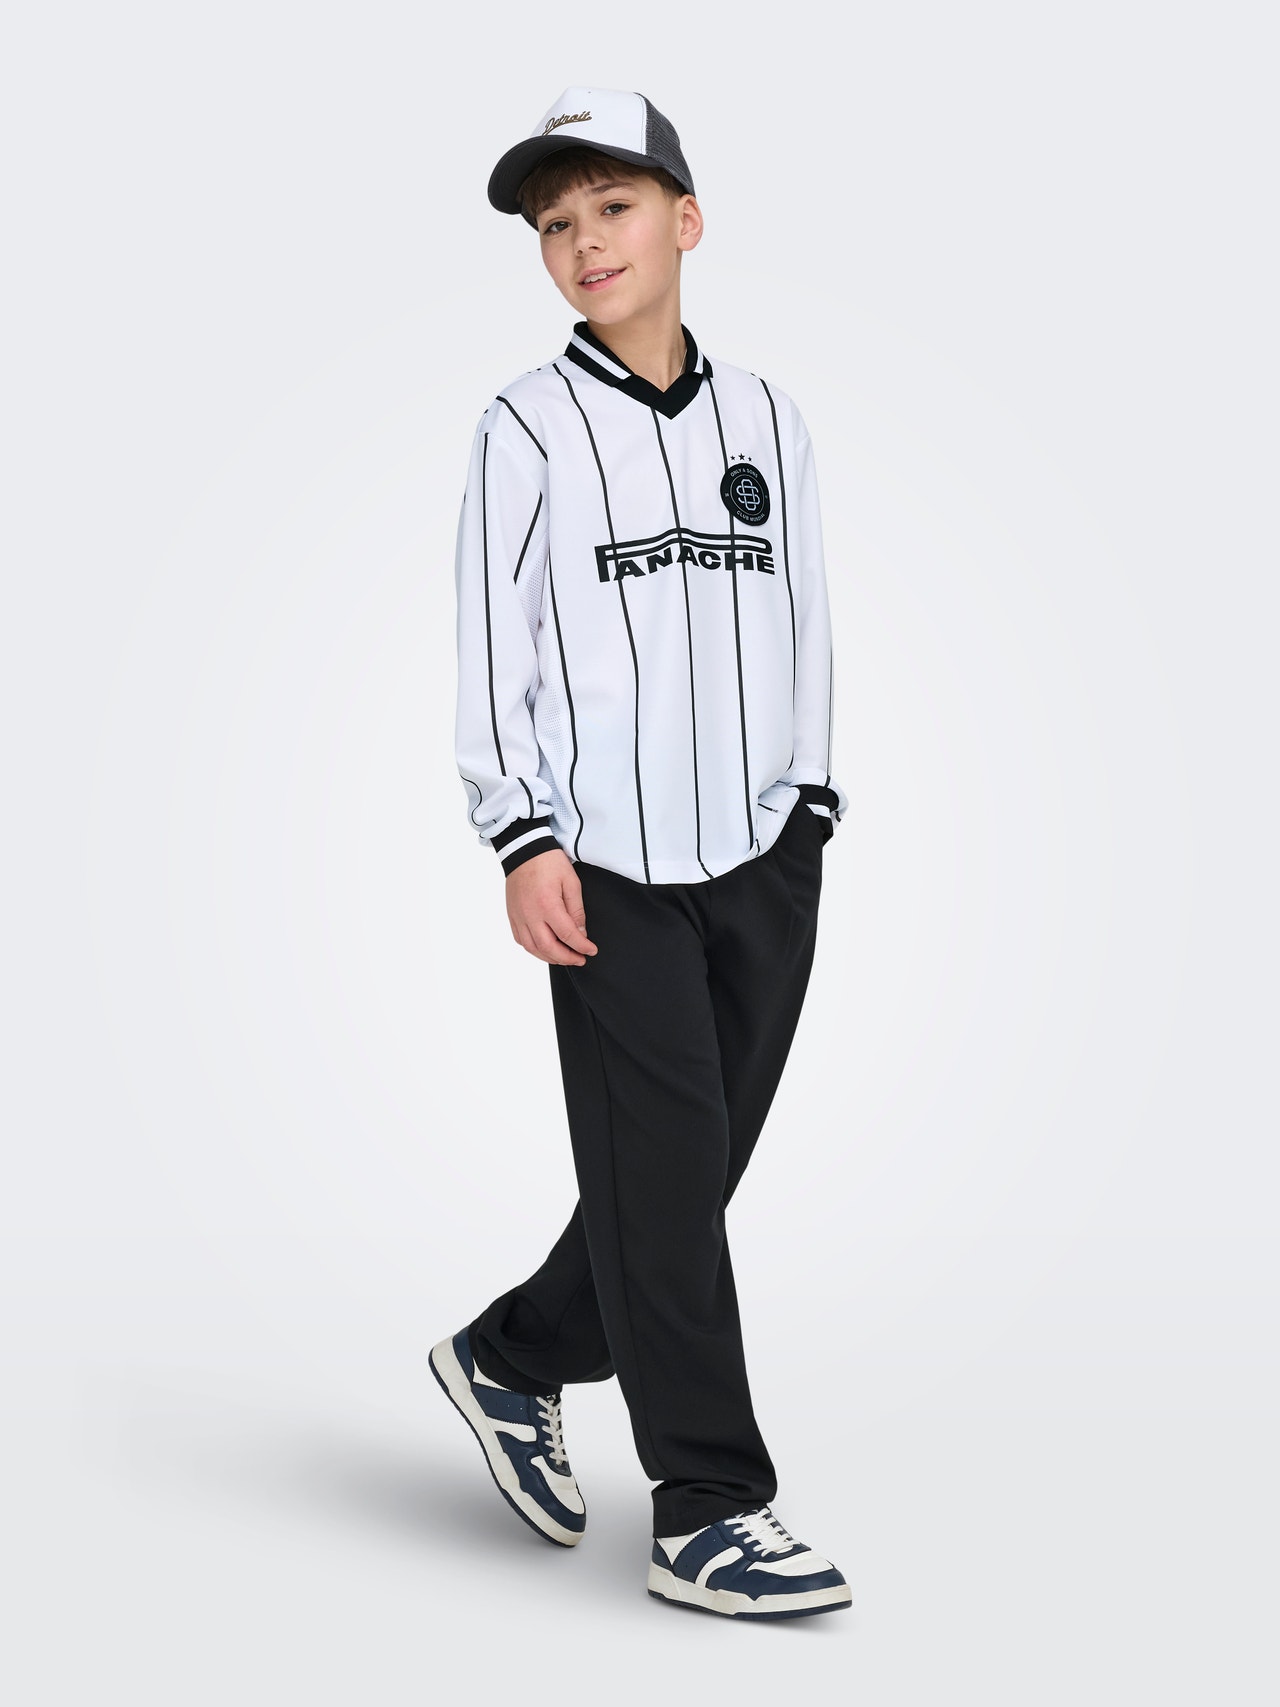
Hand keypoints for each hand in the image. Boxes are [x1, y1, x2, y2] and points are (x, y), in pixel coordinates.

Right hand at [505, 849, 598, 965]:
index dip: (582, 947)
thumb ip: (576, 910)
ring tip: (564, 958)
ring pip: (532, 948)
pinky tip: (545, 949)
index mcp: (548, 905)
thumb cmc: (548, 862)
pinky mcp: (512, 915)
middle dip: (566, 958)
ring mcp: (519, 917)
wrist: (525, 850)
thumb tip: (581, 932)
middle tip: (579, 959)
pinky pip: (521, 940)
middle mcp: (530, 914)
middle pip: (549, 948)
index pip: (567, 935)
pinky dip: (534, 949)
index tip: (591, 950)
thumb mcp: (571, 882)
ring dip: (550, 958)